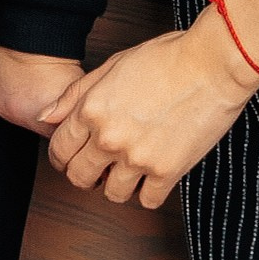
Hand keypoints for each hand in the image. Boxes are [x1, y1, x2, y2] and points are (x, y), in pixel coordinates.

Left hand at [44, 8, 258, 207]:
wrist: (212, 64)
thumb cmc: (166, 58)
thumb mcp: (112, 65)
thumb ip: (75, 94)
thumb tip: (46, 116)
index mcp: (92, 110)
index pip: (59, 150)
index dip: (61, 156)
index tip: (71, 157)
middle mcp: (109, 138)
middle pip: (79, 178)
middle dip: (85, 175)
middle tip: (98, 167)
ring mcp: (138, 158)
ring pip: (113, 195)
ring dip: (117, 185)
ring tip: (128, 170)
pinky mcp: (167, 172)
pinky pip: (148, 201)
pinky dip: (149, 192)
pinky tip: (153, 174)